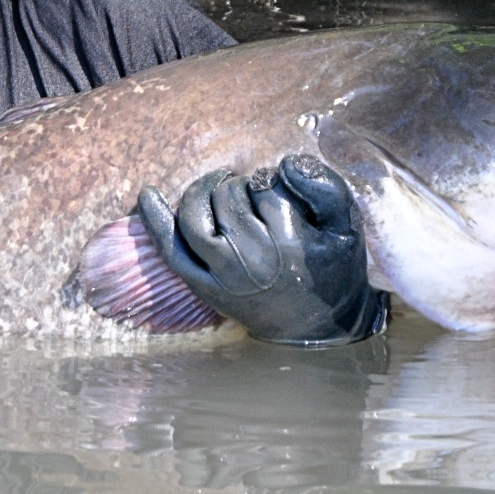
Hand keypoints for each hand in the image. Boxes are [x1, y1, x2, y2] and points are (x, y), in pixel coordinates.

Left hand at [136, 154, 386, 345]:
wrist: (318, 331)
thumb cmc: (334, 272)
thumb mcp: (346, 230)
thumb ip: (325, 189)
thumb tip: (286, 162)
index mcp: (290, 244)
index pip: (267, 187)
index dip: (273, 181)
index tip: (283, 194)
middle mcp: (252, 260)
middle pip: (228, 196)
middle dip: (240, 185)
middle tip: (254, 197)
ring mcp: (222, 274)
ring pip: (196, 213)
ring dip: (204, 190)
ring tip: (219, 187)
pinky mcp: (203, 287)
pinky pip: (170, 248)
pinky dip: (155, 219)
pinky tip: (147, 193)